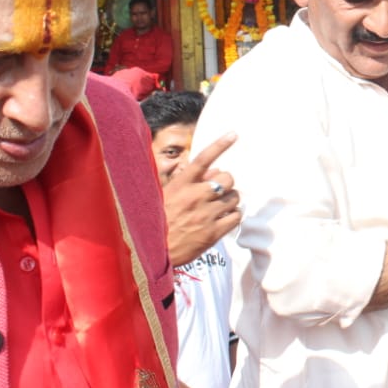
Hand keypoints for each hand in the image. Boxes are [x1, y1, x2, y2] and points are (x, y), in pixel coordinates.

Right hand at [164, 133, 240, 264]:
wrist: (151, 253)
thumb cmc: (156, 221)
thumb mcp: (165, 195)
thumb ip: (190, 181)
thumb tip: (216, 170)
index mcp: (181, 185)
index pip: (203, 159)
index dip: (220, 145)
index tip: (234, 134)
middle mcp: (196, 197)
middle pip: (227, 178)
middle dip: (226, 182)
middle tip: (218, 191)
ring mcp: (206, 214)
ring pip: (234, 197)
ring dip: (229, 200)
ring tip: (218, 208)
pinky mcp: (213, 233)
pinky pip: (236, 216)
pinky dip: (233, 216)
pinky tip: (223, 219)